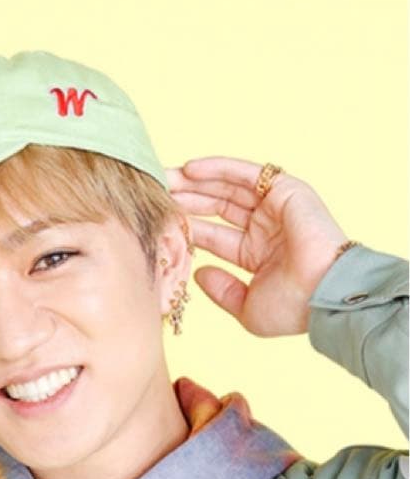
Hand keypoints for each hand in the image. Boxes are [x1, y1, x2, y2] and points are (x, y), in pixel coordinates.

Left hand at [166, 157, 350, 335]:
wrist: (324, 296)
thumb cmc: (292, 309)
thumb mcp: (246, 309)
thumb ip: (221, 291)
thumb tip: (197, 274)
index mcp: (255, 255)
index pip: (212, 236)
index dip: (186, 227)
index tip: (158, 222)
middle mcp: (263, 229)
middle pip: (215, 207)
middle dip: (185, 199)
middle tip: (153, 192)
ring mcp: (274, 208)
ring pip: (226, 188)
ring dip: (195, 181)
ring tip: (164, 177)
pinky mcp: (285, 190)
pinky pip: (245, 173)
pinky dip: (218, 168)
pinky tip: (190, 169)